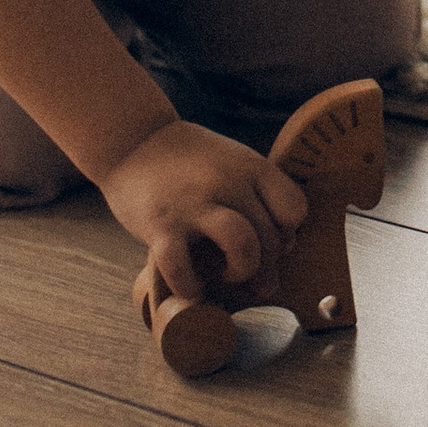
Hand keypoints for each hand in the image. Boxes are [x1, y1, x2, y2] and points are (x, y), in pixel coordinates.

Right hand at [99, 120, 307, 304]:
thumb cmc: (190, 161)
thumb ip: (261, 197)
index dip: (287, 234)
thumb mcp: (235, 162)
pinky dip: (191, 287)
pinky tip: (190, 285)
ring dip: (240, 271)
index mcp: (252, 167)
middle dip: (264, 266)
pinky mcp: (160, 225)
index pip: (294, 209)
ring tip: (224, 274)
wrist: (133, 138)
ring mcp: (194, 204)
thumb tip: (288, 247)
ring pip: (243, 246)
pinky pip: (183, 269)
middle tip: (243, 271)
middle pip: (271, 237)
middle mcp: (229, 183)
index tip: (268, 241)